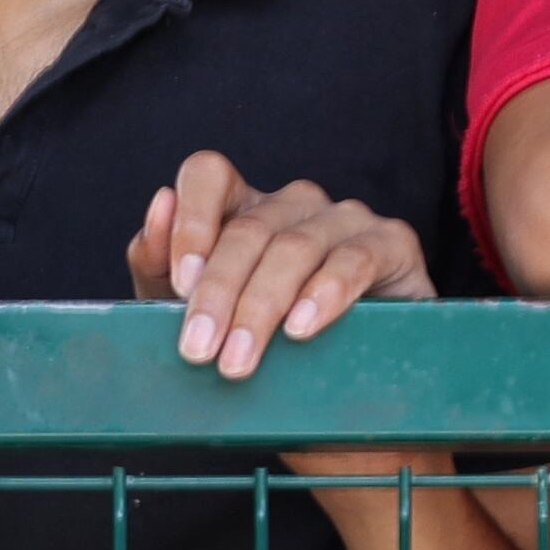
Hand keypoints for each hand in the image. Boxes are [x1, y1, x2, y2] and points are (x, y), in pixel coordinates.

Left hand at [130, 153, 436, 380]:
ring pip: (294, 248)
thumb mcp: (188, 307)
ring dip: (260, 307)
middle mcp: (291, 204)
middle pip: (248, 230)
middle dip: (217, 294)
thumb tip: (159, 202)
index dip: (189, 220)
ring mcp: (343, 218)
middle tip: (199, 350)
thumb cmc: (253, 333)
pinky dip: (325, 294)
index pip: (208, 175)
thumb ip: (158, 261)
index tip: (178, 282)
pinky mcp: (391, 243)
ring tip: (237, 360)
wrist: (341, 374)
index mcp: (239, 208)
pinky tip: (301, 328)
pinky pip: (356, 260)